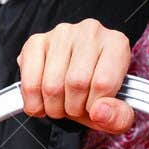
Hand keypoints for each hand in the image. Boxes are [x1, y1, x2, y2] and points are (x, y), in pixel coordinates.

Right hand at [18, 19, 133, 132]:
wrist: (82, 81)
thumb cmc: (101, 93)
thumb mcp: (120, 112)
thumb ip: (118, 117)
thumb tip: (98, 112)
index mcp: (116, 44)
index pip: (103, 83)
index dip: (96, 106)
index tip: (95, 108)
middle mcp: (90, 32)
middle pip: (76, 83)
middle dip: (73, 108)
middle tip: (76, 107)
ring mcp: (61, 34)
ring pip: (51, 85)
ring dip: (54, 107)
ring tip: (62, 103)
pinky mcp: (36, 42)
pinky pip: (29, 82)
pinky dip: (33, 102)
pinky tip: (42, 101)